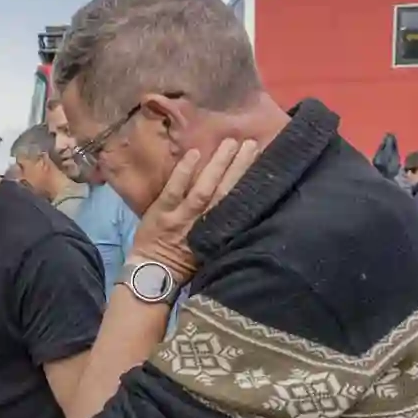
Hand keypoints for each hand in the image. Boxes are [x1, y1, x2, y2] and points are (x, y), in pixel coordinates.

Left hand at [128, 139, 261, 282]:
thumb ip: (225, 228)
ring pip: (204, 188)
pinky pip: (175, 189)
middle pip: (226, 192)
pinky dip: (185, 171)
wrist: (153, 274)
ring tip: (230, 143)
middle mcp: (204, 222)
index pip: (239, 205)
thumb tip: (243, 206)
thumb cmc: (185, 263)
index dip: (251, 186)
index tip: (265, 165)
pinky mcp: (162, 212)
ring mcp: (182, 216)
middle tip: (251, 143)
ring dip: (218, 164)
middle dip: (240, 167)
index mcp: (219, 232)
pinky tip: (195, 153)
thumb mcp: (213, 249)